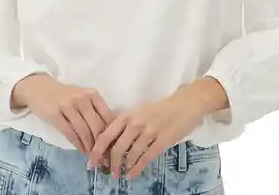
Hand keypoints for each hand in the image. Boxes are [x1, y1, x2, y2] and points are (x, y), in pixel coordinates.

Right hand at [11, 73, 115, 164]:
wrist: (40, 88)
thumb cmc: (65, 95)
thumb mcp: (83, 97)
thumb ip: (95, 110)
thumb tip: (110, 132)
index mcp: (93, 94)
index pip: (107, 116)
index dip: (112, 134)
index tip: (113, 147)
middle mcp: (82, 98)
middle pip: (97, 126)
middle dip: (102, 145)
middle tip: (104, 157)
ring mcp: (68, 106)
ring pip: (84, 131)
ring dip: (89, 147)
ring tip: (92, 156)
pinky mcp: (55, 114)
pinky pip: (70, 133)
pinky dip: (78, 144)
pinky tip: (81, 151)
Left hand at [87, 83, 206, 178]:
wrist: (186, 103)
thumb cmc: (162, 108)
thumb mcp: (140, 112)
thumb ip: (126, 125)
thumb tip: (111, 143)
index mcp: (129, 114)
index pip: (106, 134)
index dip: (97, 150)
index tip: (91, 162)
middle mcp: (136, 122)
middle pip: (116, 147)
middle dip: (109, 163)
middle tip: (107, 173)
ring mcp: (150, 131)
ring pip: (130, 154)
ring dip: (123, 168)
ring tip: (120, 175)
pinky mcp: (163, 140)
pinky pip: (146, 158)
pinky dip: (137, 168)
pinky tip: (132, 174)